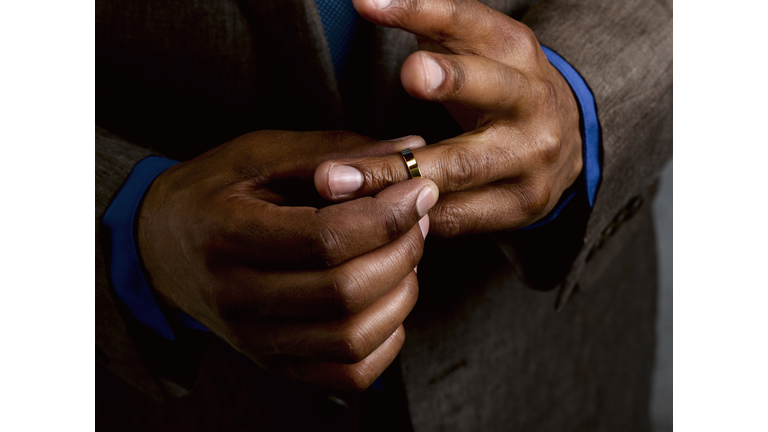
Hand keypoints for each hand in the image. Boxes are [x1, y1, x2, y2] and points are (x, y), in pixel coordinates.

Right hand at [137, 131, 437, 390]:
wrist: (158, 246)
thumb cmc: (212, 192)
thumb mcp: (260, 154)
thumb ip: (334, 152)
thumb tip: (409, 149)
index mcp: (227, 236)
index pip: (325, 239)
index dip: (386, 216)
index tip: (418, 191)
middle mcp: (236, 298)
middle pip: (344, 291)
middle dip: (402, 251)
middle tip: (416, 220)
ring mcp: (254, 339)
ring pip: (351, 338)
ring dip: (400, 295)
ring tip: (405, 257)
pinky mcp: (273, 361)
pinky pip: (346, 373)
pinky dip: (385, 341)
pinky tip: (387, 300)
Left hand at [316, 0, 582, 236]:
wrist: (565, 141)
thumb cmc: (497, 86)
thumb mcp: (475, 46)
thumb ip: (429, 22)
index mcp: (514, 51)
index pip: (467, 21)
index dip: (420, 9)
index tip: (367, 2)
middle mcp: (531, 101)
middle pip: (488, 89)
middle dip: (451, 80)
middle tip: (411, 73)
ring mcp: (529, 158)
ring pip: (459, 167)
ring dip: (395, 174)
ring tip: (338, 180)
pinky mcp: (520, 205)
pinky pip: (457, 215)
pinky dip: (411, 216)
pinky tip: (368, 217)